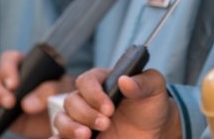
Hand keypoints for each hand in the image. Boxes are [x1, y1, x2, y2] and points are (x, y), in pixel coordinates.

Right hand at [0, 50, 72, 138]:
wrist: (65, 118)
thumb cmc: (64, 95)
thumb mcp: (62, 89)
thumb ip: (48, 90)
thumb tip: (26, 104)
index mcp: (25, 66)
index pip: (9, 59)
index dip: (8, 69)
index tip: (14, 84)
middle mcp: (10, 80)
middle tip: (9, 102)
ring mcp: (3, 98)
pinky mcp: (1, 116)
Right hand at [51, 67, 181, 138]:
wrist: (154, 131)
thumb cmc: (151, 105)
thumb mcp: (155, 88)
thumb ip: (143, 82)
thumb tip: (125, 81)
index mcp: (102, 81)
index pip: (86, 81)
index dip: (94, 94)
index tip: (109, 108)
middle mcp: (87, 100)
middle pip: (71, 101)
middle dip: (86, 114)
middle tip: (106, 124)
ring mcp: (81, 120)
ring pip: (61, 120)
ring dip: (70, 128)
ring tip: (87, 137)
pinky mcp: (79, 137)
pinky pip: (58, 138)